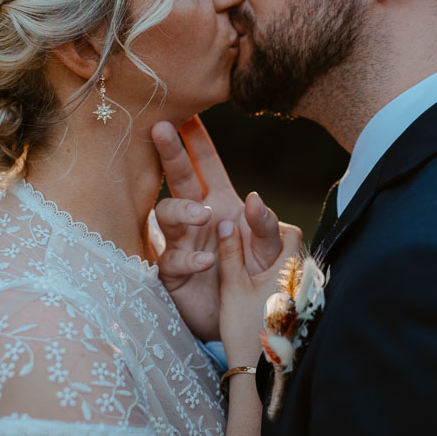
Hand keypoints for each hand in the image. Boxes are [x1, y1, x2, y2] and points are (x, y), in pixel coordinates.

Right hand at [152, 116, 283, 340]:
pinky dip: (190, 258)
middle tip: (161, 127)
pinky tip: (209, 260)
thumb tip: (252, 197)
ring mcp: (181, 244)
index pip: (206, 166)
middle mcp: (197, 220)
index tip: (185, 111)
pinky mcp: (173, 274)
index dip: (196, 140)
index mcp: (221, 206)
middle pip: (179, 180)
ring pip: (167, 214)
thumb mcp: (275, 252)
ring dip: (183, 208)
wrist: (245, 324)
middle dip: (170, 152)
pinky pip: (174, 260)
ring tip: (203, 213)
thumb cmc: (257, 280)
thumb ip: (268, 227)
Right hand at [215, 218, 301, 366]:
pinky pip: (291, 285)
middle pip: (292, 249)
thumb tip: (226, 223)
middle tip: (246, 247)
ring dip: (272, 263)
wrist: (258, 368)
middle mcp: (303, 280)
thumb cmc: (245, 326)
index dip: (270, 225)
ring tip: (250, 269)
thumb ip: (230, 252)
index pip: (290, 232)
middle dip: (270, 244)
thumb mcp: (232, 286)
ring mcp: (305, 297)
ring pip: (291, 268)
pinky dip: (275, 280)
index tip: (249, 228)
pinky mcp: (301, 311)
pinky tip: (258, 290)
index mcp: (290, 269)